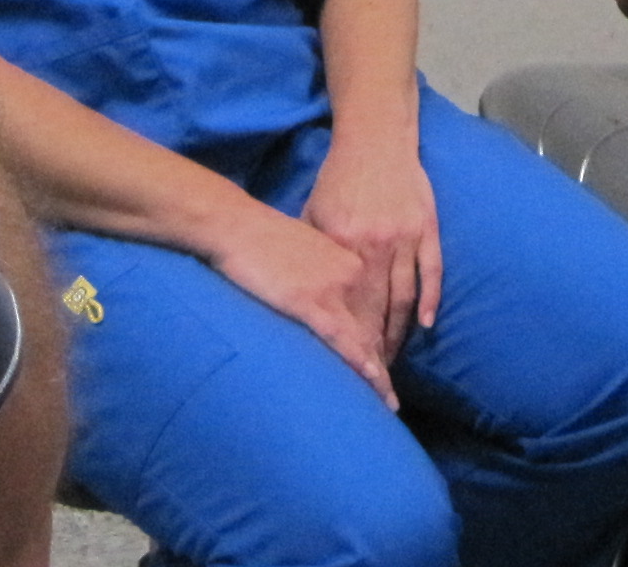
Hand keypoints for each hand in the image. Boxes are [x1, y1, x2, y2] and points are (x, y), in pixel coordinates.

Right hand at [204, 200, 397, 405]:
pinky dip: (358, 360)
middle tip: (390, 397)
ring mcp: (332, 288)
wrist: (237, 225)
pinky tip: (372, 378)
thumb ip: (324, 271)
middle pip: (376, 327)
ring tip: (386, 403)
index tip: (386, 367)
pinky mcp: (309, 301)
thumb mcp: (307, 251)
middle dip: (384, 365)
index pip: (377, 308)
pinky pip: (341, 337)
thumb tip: (325, 298)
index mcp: (351, 260)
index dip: (383, 341)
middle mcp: (352, 274)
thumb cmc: (263, 238)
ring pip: (364, 337)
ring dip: (377, 375)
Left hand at [303, 125, 443, 369]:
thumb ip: (310, 248)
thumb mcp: (313, 211)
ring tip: (392, 358)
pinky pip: (432, 270)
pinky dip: (431, 299)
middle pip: (377, 307)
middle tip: (372, 374)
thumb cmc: (339, 177)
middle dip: (375, 344)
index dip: (349, 335)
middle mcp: (376, 244)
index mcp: (344, 243)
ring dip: (399, 330)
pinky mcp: (426, 227)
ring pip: (404, 295)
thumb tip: (296, 287)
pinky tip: (427, 324)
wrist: (375, 139)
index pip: (348, 302)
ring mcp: (404, 237)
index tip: (346, 362)